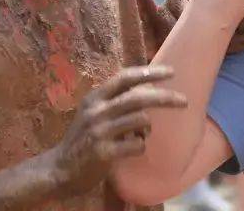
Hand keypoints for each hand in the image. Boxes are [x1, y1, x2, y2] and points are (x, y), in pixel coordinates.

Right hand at [48, 66, 186, 193]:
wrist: (59, 170)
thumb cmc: (83, 138)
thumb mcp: (94, 113)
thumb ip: (116, 101)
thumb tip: (150, 90)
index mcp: (95, 98)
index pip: (125, 78)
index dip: (150, 73)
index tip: (171, 72)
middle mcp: (97, 111)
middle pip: (139, 98)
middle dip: (166, 98)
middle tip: (184, 101)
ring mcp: (100, 131)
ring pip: (142, 121)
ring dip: (147, 129)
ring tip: (139, 136)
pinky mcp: (104, 152)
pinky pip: (138, 145)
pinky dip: (140, 146)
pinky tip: (131, 150)